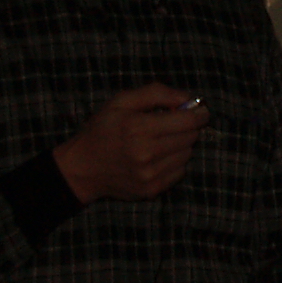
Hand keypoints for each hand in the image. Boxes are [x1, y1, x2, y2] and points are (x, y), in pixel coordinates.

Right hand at [56, 84, 209, 204]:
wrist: (82, 168)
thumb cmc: (102, 130)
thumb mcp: (121, 102)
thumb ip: (156, 93)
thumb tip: (187, 99)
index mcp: (138, 127)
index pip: (187, 121)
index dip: (198, 114)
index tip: (199, 111)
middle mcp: (146, 153)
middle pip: (190, 137)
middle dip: (187, 128)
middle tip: (173, 124)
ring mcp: (150, 174)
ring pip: (187, 154)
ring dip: (180, 146)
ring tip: (160, 142)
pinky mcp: (152, 189)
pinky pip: (180, 172)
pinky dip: (174, 163)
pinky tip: (157, 158)